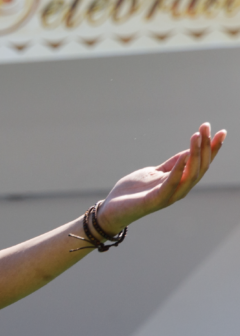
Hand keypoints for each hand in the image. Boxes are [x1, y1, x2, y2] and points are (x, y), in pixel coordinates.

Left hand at [99, 123, 225, 231]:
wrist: (112, 209)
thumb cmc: (133, 191)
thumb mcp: (155, 172)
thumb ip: (172, 165)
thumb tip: (191, 150)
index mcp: (180, 182)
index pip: (202, 164)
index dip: (213, 149)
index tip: (222, 131)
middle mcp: (179, 190)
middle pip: (200, 167)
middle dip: (205, 146)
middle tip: (205, 127)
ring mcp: (169, 196)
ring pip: (191, 175)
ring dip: (195, 154)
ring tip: (196, 136)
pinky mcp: (156, 200)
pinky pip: (171, 184)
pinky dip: (179, 169)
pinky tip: (184, 156)